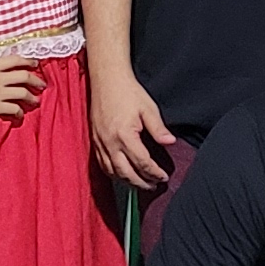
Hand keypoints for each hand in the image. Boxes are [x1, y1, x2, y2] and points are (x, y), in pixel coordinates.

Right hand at [0, 54, 42, 123]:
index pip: (14, 60)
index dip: (28, 61)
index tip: (35, 64)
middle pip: (24, 76)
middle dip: (36, 81)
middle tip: (42, 85)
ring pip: (22, 93)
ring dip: (31, 97)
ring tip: (36, 101)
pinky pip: (13, 108)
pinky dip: (19, 112)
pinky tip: (19, 115)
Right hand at [90, 64, 176, 189]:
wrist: (106, 79)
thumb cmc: (127, 91)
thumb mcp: (148, 108)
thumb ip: (158, 128)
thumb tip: (170, 142)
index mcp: (125, 135)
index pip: (142, 162)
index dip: (154, 173)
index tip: (163, 177)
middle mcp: (110, 142)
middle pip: (126, 173)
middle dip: (141, 183)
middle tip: (153, 186)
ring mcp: (100, 142)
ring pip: (112, 172)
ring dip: (127, 181)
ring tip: (140, 184)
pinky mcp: (94, 140)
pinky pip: (102, 164)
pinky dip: (113, 174)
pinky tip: (122, 175)